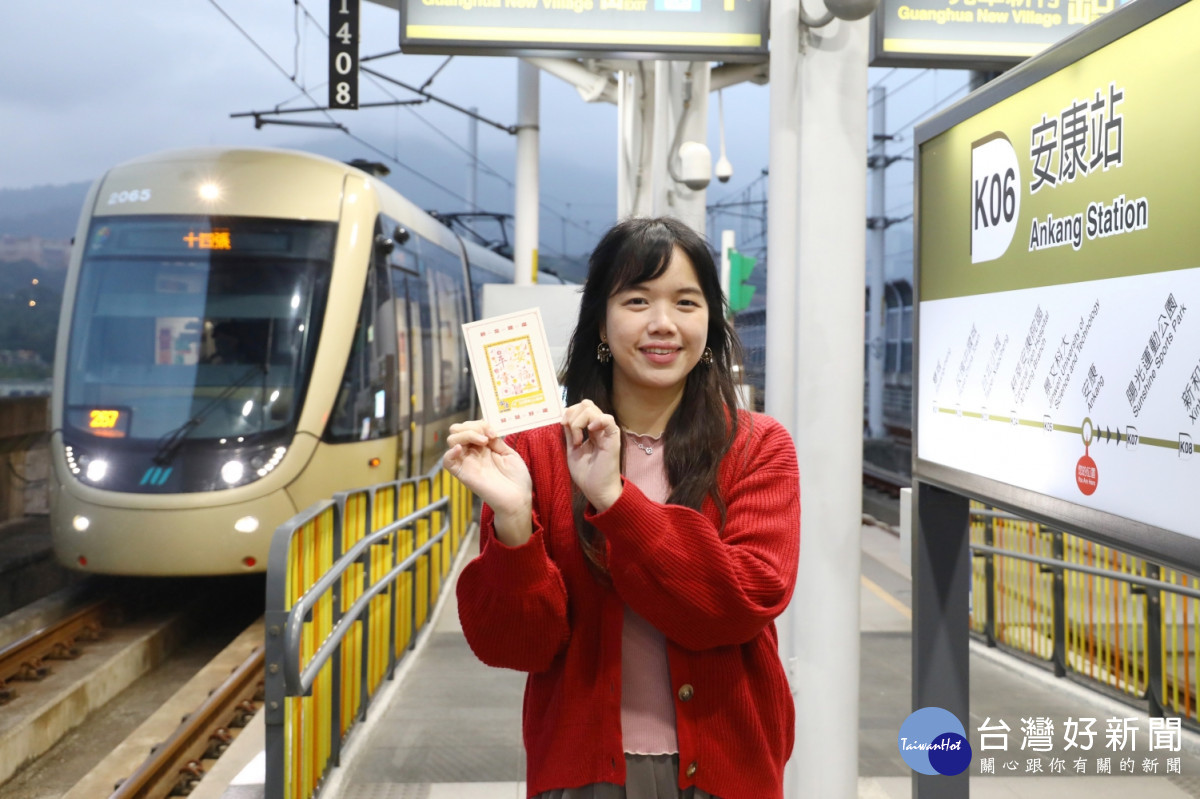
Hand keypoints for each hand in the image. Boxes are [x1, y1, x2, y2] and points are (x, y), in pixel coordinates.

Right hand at [446, 421, 532, 544]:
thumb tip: (486, 431)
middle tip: (487, 435)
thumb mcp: (509, 454)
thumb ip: (496, 441)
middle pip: (459, 431)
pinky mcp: (463, 474)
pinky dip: (450, 452)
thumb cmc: (517, 479)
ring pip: (452, 440)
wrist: (518, 499)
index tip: (494, 432)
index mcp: (484, 447)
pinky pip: (447, 462)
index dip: (481, 424)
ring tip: (483, 441)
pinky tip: (461, 448)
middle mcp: (473, 453)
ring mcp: (467, 462)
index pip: (472, 427)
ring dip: (466, 434)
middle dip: (471, 426)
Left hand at [562, 400, 622, 511]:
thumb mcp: (573, 450)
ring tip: (578, 441)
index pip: (582, 408)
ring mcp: (607, 431)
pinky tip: (590, 431)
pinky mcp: (613, 438)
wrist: (597, 490)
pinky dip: (596, 420)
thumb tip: (565, 418)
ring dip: (578, 422)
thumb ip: (570, 433)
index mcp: (592, 430)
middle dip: (572, 415)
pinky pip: (608, 419)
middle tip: (570, 433)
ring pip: (591, 409)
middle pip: (586, 404)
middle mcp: (600, 428)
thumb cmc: (586, 474)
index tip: (563, 426)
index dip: (569, 412)